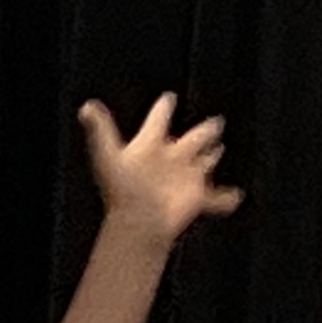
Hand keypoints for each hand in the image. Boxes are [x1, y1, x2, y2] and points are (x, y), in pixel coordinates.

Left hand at [80, 92, 240, 244]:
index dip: (162, 109)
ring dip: (211, 157)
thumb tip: (86, 106)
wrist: (137, 224)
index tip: (168, 98)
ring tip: (217, 150)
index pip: (158, 121)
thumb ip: (100, 129)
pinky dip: (226, 199)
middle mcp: (171, 160)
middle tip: (214, 123)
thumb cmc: (122, 191)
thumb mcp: (108, 155)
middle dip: (203, 133)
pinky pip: (217, 199)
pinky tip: (235, 198)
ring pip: (204, 163)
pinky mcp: (197, 198)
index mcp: (151, 146)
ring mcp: (186, 178)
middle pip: (192, 140)